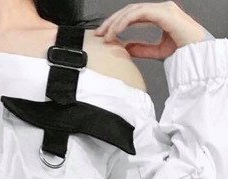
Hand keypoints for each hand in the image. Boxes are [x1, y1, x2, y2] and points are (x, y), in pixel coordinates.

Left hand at [94, 1, 211, 59]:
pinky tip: (116, 32)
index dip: (117, 23)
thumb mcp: (158, 51)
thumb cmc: (183, 50)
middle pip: (130, 10)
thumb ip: (142, 48)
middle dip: (112, 21)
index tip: (104, 35)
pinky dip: (125, 21)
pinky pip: (139, 13)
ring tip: (105, 35)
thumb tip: (127, 48)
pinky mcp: (163, 12)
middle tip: (99, 34)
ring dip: (116, 22)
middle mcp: (161, 8)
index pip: (133, 15)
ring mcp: (162, 8)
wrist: (197, 52)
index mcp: (160, 15)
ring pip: (132, 10)